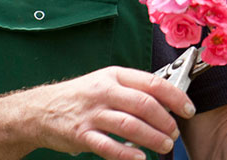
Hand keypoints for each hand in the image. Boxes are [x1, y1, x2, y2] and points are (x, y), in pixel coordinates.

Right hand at [7, 66, 194, 159]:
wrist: (38, 110)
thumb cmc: (78, 98)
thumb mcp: (104, 82)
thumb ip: (131, 90)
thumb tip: (166, 103)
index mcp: (114, 76)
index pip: (152, 82)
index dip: (175, 97)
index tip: (188, 109)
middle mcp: (103, 91)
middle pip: (144, 104)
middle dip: (165, 121)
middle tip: (174, 133)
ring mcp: (91, 113)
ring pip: (129, 125)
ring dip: (152, 137)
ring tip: (164, 146)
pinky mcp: (81, 134)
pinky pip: (108, 145)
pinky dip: (126, 154)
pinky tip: (139, 158)